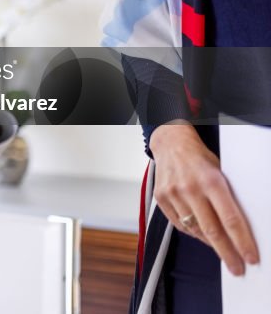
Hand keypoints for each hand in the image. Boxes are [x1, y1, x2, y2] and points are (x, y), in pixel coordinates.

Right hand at [150, 121, 258, 275]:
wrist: (170, 144)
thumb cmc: (199, 158)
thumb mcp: (221, 173)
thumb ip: (227, 198)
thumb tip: (240, 228)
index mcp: (211, 181)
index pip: (230, 220)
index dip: (242, 242)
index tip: (250, 257)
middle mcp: (190, 188)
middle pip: (212, 231)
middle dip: (227, 253)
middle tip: (237, 267)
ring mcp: (173, 194)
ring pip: (195, 230)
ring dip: (211, 243)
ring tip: (222, 249)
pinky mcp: (161, 198)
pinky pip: (180, 225)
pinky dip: (193, 233)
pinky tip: (202, 234)